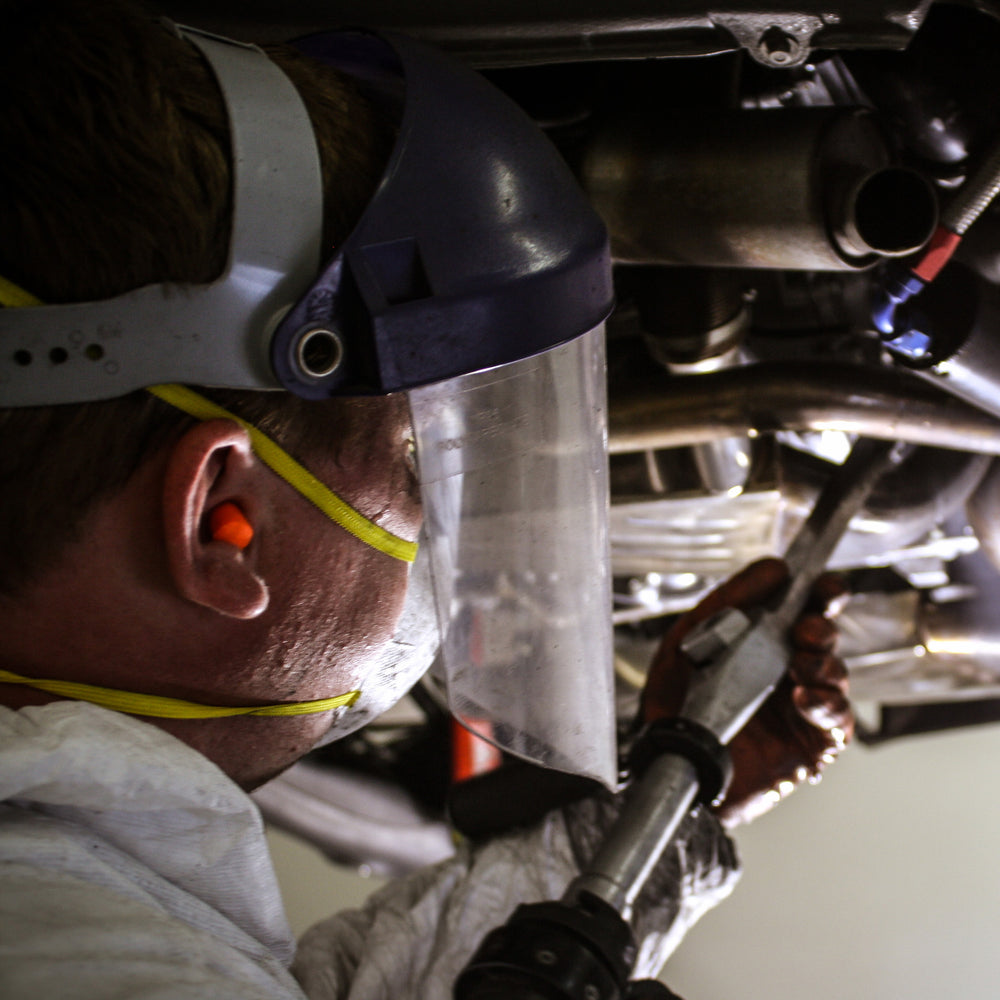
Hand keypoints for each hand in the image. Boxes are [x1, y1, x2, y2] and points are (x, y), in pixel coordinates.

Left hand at [640, 558, 852, 828]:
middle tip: (807, 628)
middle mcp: (789, 670)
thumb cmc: (674, 700)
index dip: (824, 593)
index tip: (824, 587)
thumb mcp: (688, 636)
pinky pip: (836, 720)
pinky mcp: (811, 744)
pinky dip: (825, 704)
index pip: (806, 607)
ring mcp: (802, 707)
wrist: (663, 755)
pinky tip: (802, 699)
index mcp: (764, 640)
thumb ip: (730, 599)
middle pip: (827, 636)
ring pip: (837, 674)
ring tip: (799, 665)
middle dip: (822, 626)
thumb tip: (774, 567)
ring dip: (823, 663)